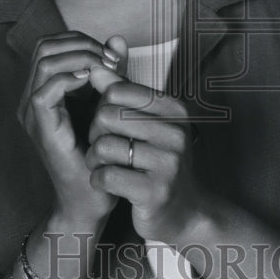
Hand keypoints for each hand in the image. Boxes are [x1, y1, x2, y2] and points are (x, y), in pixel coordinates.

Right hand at [18, 31, 126, 226]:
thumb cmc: (102, 153)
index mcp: (44, 89)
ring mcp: (32, 112)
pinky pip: (44, 91)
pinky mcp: (40, 128)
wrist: (92, 198)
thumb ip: (112, 71)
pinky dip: (70, 78)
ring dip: (80, 57)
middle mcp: (32, 97)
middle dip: (81, 44)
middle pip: (45, 46)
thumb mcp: (109, 102)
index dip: (82, 40)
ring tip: (106, 69)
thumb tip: (118, 39)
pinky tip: (94, 82)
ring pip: (44, 62)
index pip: (52, 44)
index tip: (113, 54)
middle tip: (111, 59)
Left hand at [84, 64, 201, 242]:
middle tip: (102, 146)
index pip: (118, 90)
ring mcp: (168, 163)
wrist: (185, 212)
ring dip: (94, 158)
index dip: (102, 105)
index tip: (108, 123)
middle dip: (95, 132)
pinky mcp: (154, 192)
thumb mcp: (148, 122)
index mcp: (175, 109)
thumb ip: (122, 92)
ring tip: (102, 165)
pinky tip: (105, 182)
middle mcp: (175, 132)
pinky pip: (106, 175)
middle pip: (107, 115)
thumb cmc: (160, 162)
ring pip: (104, 146)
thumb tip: (95, 66)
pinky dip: (97, 179)